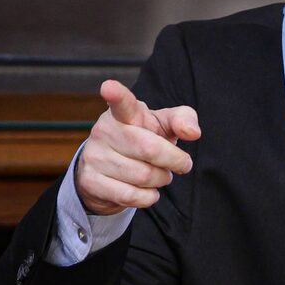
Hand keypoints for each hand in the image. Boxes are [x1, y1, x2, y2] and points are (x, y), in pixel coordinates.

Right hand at [74, 79, 199, 215]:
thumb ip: (183, 120)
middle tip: (180, 164)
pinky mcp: (90, 181)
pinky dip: (148, 197)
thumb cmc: (143, 140)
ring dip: (161, 180)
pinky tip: (147, 191)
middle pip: (149, 149)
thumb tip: (193, 133)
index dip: (116, 94)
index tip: (108, 87)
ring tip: (159, 175)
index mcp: (123, 113)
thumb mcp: (163, 125)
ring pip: (142, 176)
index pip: (121, 102)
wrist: (108, 170)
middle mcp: (105, 131)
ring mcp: (94, 156)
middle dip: (173, 161)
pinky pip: (130, 196)